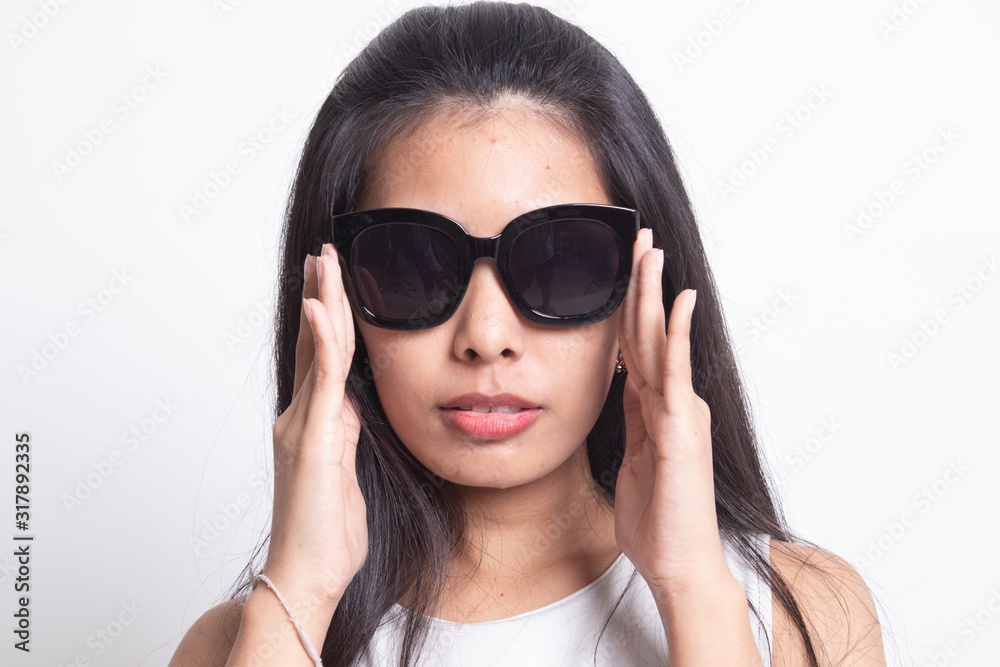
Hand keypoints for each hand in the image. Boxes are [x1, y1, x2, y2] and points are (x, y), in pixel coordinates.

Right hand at [264, 243, 366, 607]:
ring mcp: (303, 424)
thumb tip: (358, 408)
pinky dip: (322, 339)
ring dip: (324, 300)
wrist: (309, 574)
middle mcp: (302, 416)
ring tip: (324, 260)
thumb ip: (349, 435)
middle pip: (315, 342)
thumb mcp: (348, 472)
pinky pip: (322, 379)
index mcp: (314, 423)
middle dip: (322, 293)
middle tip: (325, 252)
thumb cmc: (329, 534)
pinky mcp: (313, 439)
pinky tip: (322, 307)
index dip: (328, 317)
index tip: (332, 281)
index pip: (322, 357)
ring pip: (318, 350)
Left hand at [614, 228, 732, 602]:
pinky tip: (678, 301)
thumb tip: (623, 384)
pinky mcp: (681, 430)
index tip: (626, 267)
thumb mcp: (635, 456)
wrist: (678, 563)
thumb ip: (633, 418)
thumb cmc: (657, 518)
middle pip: (649, 331)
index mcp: (657, 406)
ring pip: (661, 341)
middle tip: (640, 238)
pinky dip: (675, 335)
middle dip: (643, 283)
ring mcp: (680, 413)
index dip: (631, 304)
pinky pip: (675, 374)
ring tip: (652, 251)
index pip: (638, 343)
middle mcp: (673, 401)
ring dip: (655, 294)